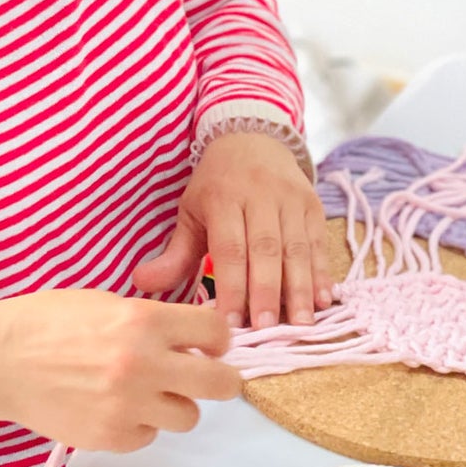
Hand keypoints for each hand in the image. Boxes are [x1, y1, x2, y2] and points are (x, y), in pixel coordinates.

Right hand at [0, 290, 239, 451]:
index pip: (215, 332)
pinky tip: (114, 407)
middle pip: (220, 384)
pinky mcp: (111, 438)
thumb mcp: (104, 303)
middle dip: (221, 380)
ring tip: (149, 393)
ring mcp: (128, 406)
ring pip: (189, 417)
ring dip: (175, 404)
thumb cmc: (46, 321)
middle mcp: (143, 364)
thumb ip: (151, 320)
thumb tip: (189, 338)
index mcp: (143, 321)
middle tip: (208, 377)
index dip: (217, 338)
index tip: (209, 344)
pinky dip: (139, 424)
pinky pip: (149, 436)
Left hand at [132, 132, 331, 329]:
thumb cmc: (216, 185)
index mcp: (223, 198)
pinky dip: (322, 272)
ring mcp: (290, 199)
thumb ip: (174, 254)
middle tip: (266, 329)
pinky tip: (323, 300)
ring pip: (296, 248)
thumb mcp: (191, 211)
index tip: (229, 323)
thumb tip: (141, 284)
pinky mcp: (313, 204)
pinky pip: (318, 242)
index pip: (228, 248)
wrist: (252, 137)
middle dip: (266, 292)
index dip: (230, 287)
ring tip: (300, 324)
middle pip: (265, 250)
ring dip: (300, 288)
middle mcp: (259, 196)